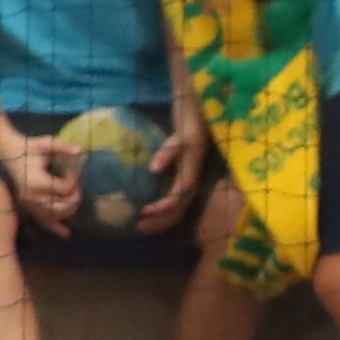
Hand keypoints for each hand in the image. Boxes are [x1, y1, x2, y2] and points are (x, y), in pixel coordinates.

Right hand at [4, 137, 81, 233]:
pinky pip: (43, 221)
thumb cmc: (28, 148)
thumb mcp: (45, 143)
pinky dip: (55, 227)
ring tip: (74, 199)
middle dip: (75, 197)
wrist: (8, 153)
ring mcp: (30, 203)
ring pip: (55, 215)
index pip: (63, 189)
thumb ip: (62, 147)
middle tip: (76, 186)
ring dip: (70, 210)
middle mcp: (32, 196)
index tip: (72, 172)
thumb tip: (81, 149)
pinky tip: (67, 234)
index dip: (73, 182)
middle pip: (62, 206)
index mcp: (36, 182)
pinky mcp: (29, 206)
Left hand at [138, 120, 205, 237]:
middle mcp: (193, 180)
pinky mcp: (183, 176)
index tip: (144, 212)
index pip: (179, 199)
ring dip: (160, 218)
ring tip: (141, 222)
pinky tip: (147, 206)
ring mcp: (189, 179)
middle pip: (179, 210)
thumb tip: (154, 168)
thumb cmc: (191, 121)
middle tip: (139, 227)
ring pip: (177, 207)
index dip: (163, 209)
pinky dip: (161, 206)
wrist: (200, 113)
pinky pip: (173, 197)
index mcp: (192, 173)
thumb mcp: (182, 135)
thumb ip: (170, 152)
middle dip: (161, 221)